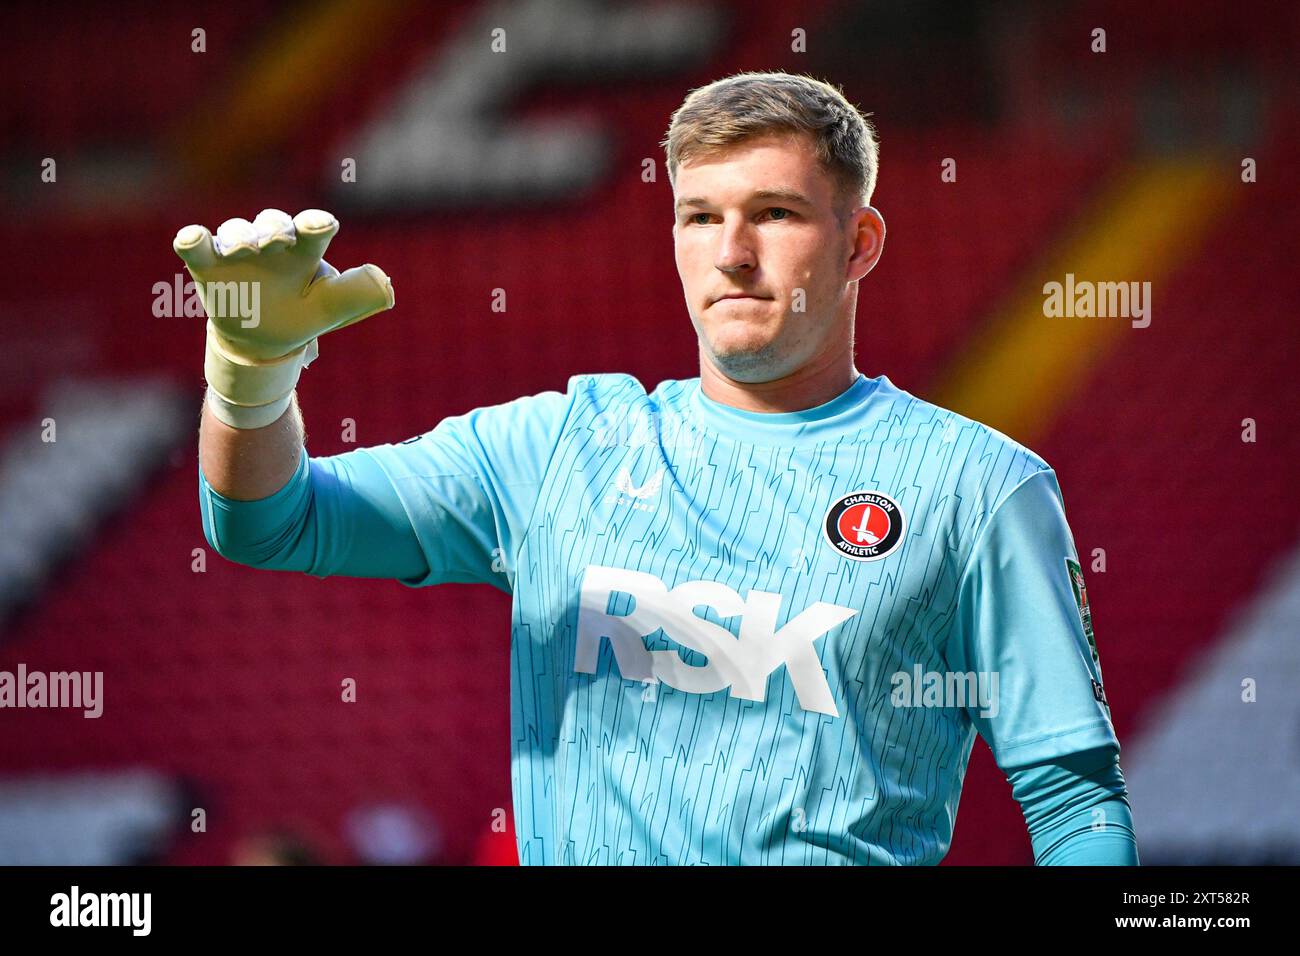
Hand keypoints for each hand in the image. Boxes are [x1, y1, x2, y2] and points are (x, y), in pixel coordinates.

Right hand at [173, 208, 393, 361]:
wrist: (263, 340)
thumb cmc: (302, 314)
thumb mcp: (330, 309)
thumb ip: (354, 294)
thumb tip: (385, 284)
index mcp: (306, 249)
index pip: (314, 228)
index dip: (316, 223)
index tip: (322, 226)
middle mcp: (273, 242)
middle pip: (274, 222)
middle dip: (276, 227)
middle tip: (278, 240)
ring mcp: (239, 250)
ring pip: (237, 230)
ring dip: (240, 235)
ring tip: (245, 248)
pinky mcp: (208, 263)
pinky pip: (197, 245)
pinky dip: (193, 239)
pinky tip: (192, 239)